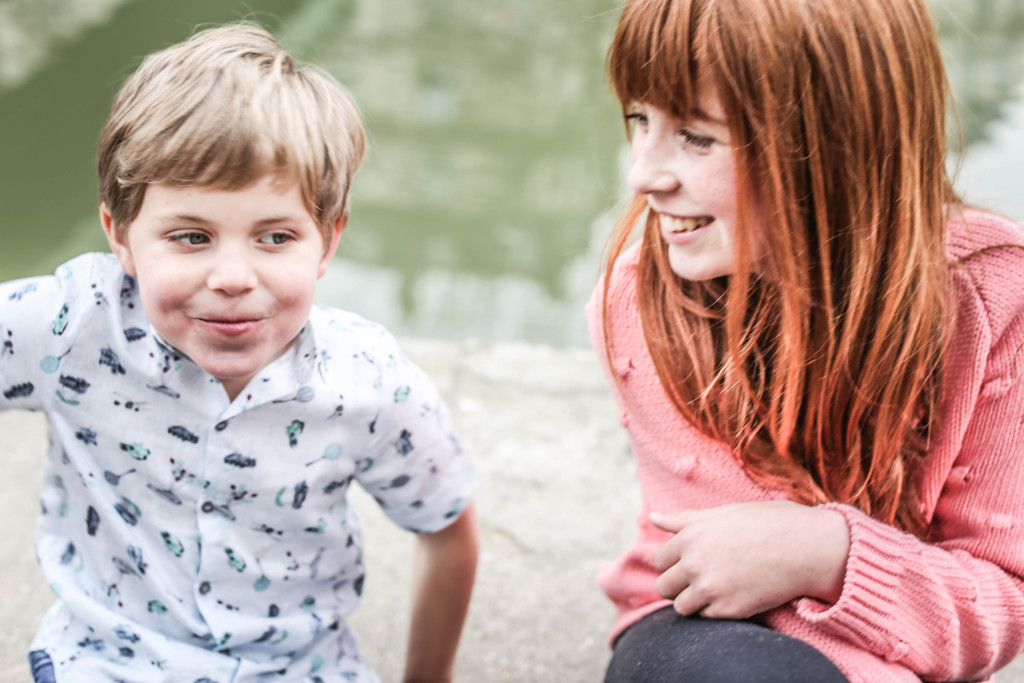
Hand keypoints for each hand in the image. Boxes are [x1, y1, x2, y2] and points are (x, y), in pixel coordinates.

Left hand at [650, 501, 849, 618]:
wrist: (807, 547)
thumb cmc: (767, 523)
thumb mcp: (724, 513)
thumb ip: (685, 520)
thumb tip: (654, 517)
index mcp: (690, 536)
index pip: (660, 560)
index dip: (675, 562)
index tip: (693, 561)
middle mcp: (694, 564)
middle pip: (663, 586)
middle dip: (677, 584)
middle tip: (701, 579)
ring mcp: (710, 589)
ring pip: (681, 607)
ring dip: (693, 601)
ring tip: (716, 590)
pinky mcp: (728, 610)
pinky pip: (705, 617)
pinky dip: (714, 611)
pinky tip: (732, 596)